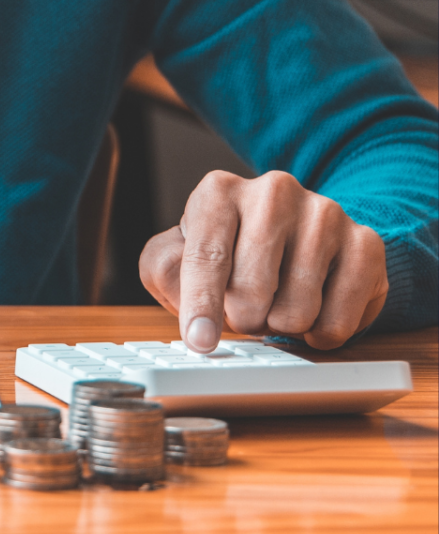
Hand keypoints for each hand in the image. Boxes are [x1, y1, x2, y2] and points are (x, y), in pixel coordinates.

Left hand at [139, 170, 387, 352]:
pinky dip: (320, 334)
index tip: (200, 342)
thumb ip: (166, 273)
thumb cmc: (222, 255)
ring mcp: (324, 213)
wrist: (290, 241)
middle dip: (242, 318)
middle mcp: (273, 192)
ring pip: (296, 310)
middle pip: (252, 290)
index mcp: (218, 191)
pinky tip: (312, 312)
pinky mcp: (366, 243)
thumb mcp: (176, 260)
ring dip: (280, 326)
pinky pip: (339, 319)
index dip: (202, 305)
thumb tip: (188, 303)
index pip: (207, 255)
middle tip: (244, 309)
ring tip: (276, 304)